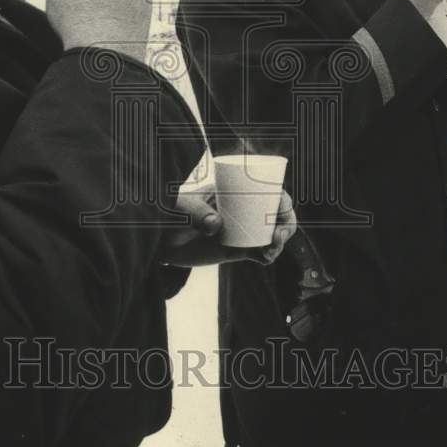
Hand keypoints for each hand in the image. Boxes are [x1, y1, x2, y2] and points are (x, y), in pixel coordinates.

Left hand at [158, 188, 296, 266]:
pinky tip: (265, 257)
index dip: (281, 197)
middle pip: (276, 212)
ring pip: (272, 233)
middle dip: (286, 222)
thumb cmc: (170, 214)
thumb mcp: (181, 207)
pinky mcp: (238, 250)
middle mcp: (243, 209)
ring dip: (280, 241)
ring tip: (269, 250)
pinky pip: (260, 252)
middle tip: (278, 235)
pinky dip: (268, 255)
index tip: (281, 206)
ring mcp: (242, 230)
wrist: (160, 240)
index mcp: (235, 190)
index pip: (266, 189)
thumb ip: (195, 213)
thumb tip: (216, 224)